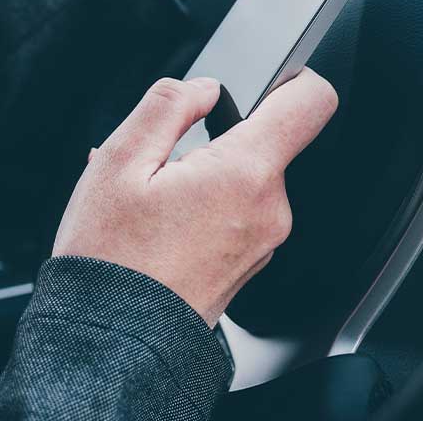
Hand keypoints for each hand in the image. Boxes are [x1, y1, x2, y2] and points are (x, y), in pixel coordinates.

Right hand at [52, 70, 337, 326]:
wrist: (112, 344)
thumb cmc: (111, 261)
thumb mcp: (118, 162)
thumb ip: (169, 105)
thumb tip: (203, 88)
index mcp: (245, 173)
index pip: (310, 103)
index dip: (294, 78)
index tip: (268, 79)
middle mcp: (270, 209)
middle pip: (264, 142)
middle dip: (216, 140)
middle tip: (162, 167)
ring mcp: (264, 240)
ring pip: (245, 177)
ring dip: (204, 175)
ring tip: (152, 202)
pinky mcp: (250, 262)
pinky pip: (236, 211)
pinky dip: (204, 205)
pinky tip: (160, 223)